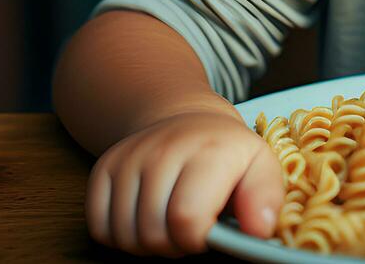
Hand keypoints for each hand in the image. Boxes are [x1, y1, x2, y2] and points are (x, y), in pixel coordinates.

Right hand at [87, 107, 284, 257]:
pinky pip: (98, 226)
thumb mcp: (260, 166)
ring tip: (168, 222)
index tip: (207, 231)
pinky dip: (119, 234)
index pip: (186, 219)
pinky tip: (143, 217)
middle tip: (189, 227)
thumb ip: (266, 199)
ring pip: (124, 235)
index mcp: (208, 150)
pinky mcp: (104, 167)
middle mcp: (163, 149)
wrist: (186, 120)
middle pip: (152, 233)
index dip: (196, 239)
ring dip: (147, 242)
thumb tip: (259, 230)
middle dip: (174, 244)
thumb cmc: (226, 153)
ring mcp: (129, 157)